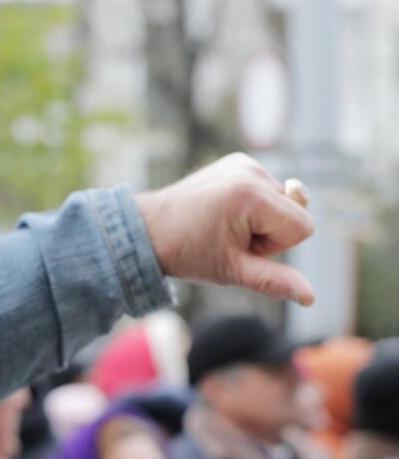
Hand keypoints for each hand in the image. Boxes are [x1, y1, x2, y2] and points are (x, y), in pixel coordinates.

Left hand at [134, 153, 315, 304]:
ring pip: (283, 201)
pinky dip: (252, 204)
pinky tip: (223, 211)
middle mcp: (251, 171)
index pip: (303, 227)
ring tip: (224, 226)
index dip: (274, 247)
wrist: (148, 230)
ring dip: (260, 219)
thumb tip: (311, 297)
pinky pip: (266, 188)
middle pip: (296, 212)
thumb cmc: (187, 252)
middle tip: (229, 239)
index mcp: (252, 195)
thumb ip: (274, 281)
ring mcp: (244, 163)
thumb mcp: (232, 271)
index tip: (241, 248)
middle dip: (269, 232)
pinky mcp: (237, 161)